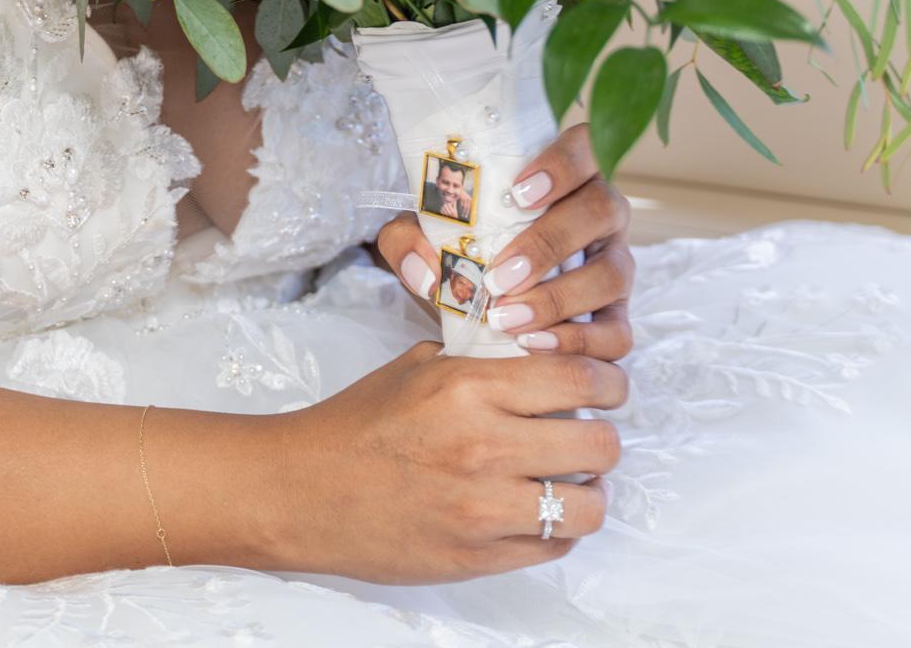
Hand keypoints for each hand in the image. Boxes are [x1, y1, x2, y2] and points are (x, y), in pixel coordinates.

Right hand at [277, 339, 624, 581]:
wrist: (301, 491)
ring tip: (565, 481)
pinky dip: (556, 529)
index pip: (579, 378)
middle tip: (585, 436)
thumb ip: (482, 362)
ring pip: (588, 506)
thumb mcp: (417, 366)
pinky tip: (534, 511)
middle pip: (599, 445)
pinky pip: (553, 546)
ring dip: (586, 491)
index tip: (608, 389)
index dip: (609, 383)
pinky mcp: (476, 557)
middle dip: (601, 438)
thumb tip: (540, 354)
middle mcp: (483, 447)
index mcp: (468, 387)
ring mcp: (482, 508)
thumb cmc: (356, 425)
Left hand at [372, 123, 634, 360]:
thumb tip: (423, 269)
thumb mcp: (425, 234)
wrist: (478, 301)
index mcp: (567, 177)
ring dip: (560, 298)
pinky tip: (533, 344)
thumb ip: (408, 239)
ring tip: (507, 318)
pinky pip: (618, 332)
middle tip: (499, 276)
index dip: (562, 164)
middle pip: (602, 209)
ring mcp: (615, 265)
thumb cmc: (466, 250)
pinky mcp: (617, 318)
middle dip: (549, 243)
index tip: (518, 193)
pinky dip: (578, 342)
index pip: (585, 147)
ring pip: (614, 272)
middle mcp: (601, 215)